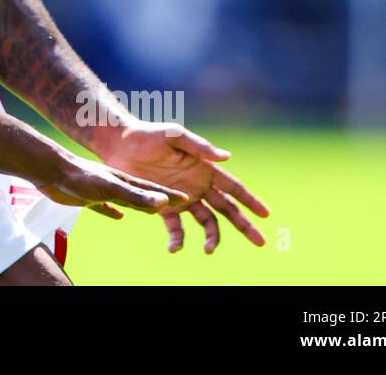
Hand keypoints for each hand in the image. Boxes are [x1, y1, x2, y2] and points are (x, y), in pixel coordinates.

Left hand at [37, 148, 189, 219]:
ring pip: (128, 201)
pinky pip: (106, 206)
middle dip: (162, 202)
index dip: (171, 196)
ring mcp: (103, 189)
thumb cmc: (80, 176)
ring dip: (142, 207)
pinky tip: (118, 216)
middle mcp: (118, 184)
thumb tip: (164, 204)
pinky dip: (114, 211)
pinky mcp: (88, 196)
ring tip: (153, 213)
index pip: (155, 191)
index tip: (188, 199)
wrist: (51, 168)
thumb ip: (136, 196)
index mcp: (127, 181)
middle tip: (178, 207)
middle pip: (145, 196)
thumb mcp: (111, 187)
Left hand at [97, 120, 270, 252]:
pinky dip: (178, 240)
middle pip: (227, 209)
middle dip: (244, 225)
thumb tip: (227, 157)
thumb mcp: (175, 135)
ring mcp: (182, 198)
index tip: (266, 214)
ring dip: (212, 237)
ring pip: (206, 222)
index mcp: (204, 169)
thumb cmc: (149, 134)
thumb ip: (199, 146)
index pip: (233, 187)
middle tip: (261, 242)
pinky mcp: (163, 206)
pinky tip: (175, 248)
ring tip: (209, 250)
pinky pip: (176, 228)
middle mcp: (197, 186)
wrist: (119, 143)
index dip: (250, 200)